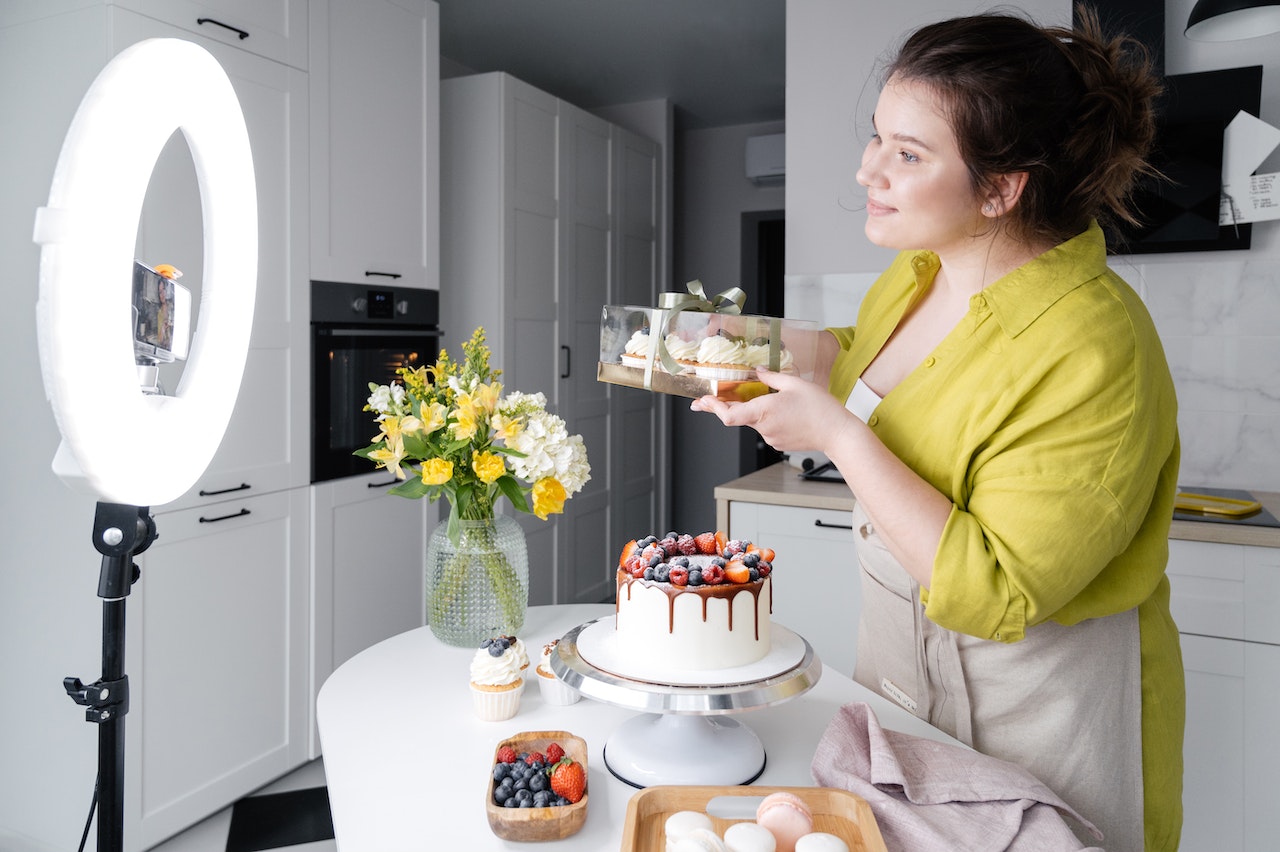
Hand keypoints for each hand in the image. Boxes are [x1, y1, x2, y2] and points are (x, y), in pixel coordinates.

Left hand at [690, 368, 851, 453]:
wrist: (838, 434)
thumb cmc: (821, 409)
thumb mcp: (796, 384)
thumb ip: (773, 377)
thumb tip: (759, 371)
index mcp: (765, 411)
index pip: (729, 414)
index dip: (714, 407)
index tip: (703, 400)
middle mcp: (764, 428)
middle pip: (738, 416)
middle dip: (725, 405)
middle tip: (708, 398)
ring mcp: (771, 437)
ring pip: (753, 421)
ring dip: (753, 410)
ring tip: (770, 398)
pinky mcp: (778, 443)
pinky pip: (765, 428)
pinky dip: (766, 418)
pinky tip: (782, 410)